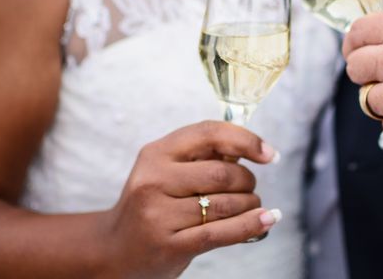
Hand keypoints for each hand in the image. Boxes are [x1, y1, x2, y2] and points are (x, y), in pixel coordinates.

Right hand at [99, 121, 279, 278]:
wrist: (114, 250)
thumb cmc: (152, 204)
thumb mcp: (165, 170)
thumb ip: (202, 156)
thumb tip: (252, 148)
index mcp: (156, 153)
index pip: (209, 134)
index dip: (246, 140)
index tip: (268, 153)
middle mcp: (154, 180)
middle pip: (222, 173)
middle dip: (248, 181)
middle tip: (250, 188)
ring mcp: (158, 214)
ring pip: (225, 204)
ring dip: (250, 204)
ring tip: (251, 206)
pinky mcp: (169, 245)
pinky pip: (220, 233)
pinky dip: (250, 225)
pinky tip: (266, 219)